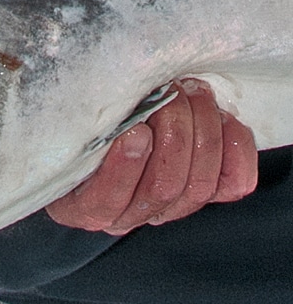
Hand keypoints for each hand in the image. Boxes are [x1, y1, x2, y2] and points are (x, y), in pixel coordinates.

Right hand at [46, 79, 258, 234]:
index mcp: (84, 205)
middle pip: (162, 187)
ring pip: (199, 184)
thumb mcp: (69, 126)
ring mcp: (170, 207)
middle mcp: (129, 214)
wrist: (105, 124)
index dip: (124, 166)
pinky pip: (233, 183)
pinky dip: (234, 148)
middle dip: (173, 132)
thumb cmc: (80, 125)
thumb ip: (82, 124)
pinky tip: (222, 118)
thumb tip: (109, 106)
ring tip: (192, 91)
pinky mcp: (206, 192)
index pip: (106, 200)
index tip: (134, 128)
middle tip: (169, 90)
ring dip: (203, 130)